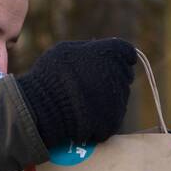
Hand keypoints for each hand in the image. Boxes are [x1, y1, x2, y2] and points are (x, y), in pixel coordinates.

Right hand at [16, 38, 137, 148]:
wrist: (43, 108)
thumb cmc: (52, 75)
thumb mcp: (67, 50)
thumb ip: (88, 49)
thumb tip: (97, 48)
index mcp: (113, 53)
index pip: (126, 53)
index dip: (116, 58)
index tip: (105, 63)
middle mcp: (122, 75)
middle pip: (124, 76)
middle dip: (110, 79)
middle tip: (88, 85)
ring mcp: (119, 101)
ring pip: (117, 98)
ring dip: (104, 100)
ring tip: (81, 103)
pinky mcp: (114, 122)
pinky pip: (110, 118)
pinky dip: (99, 119)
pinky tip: (82, 117)